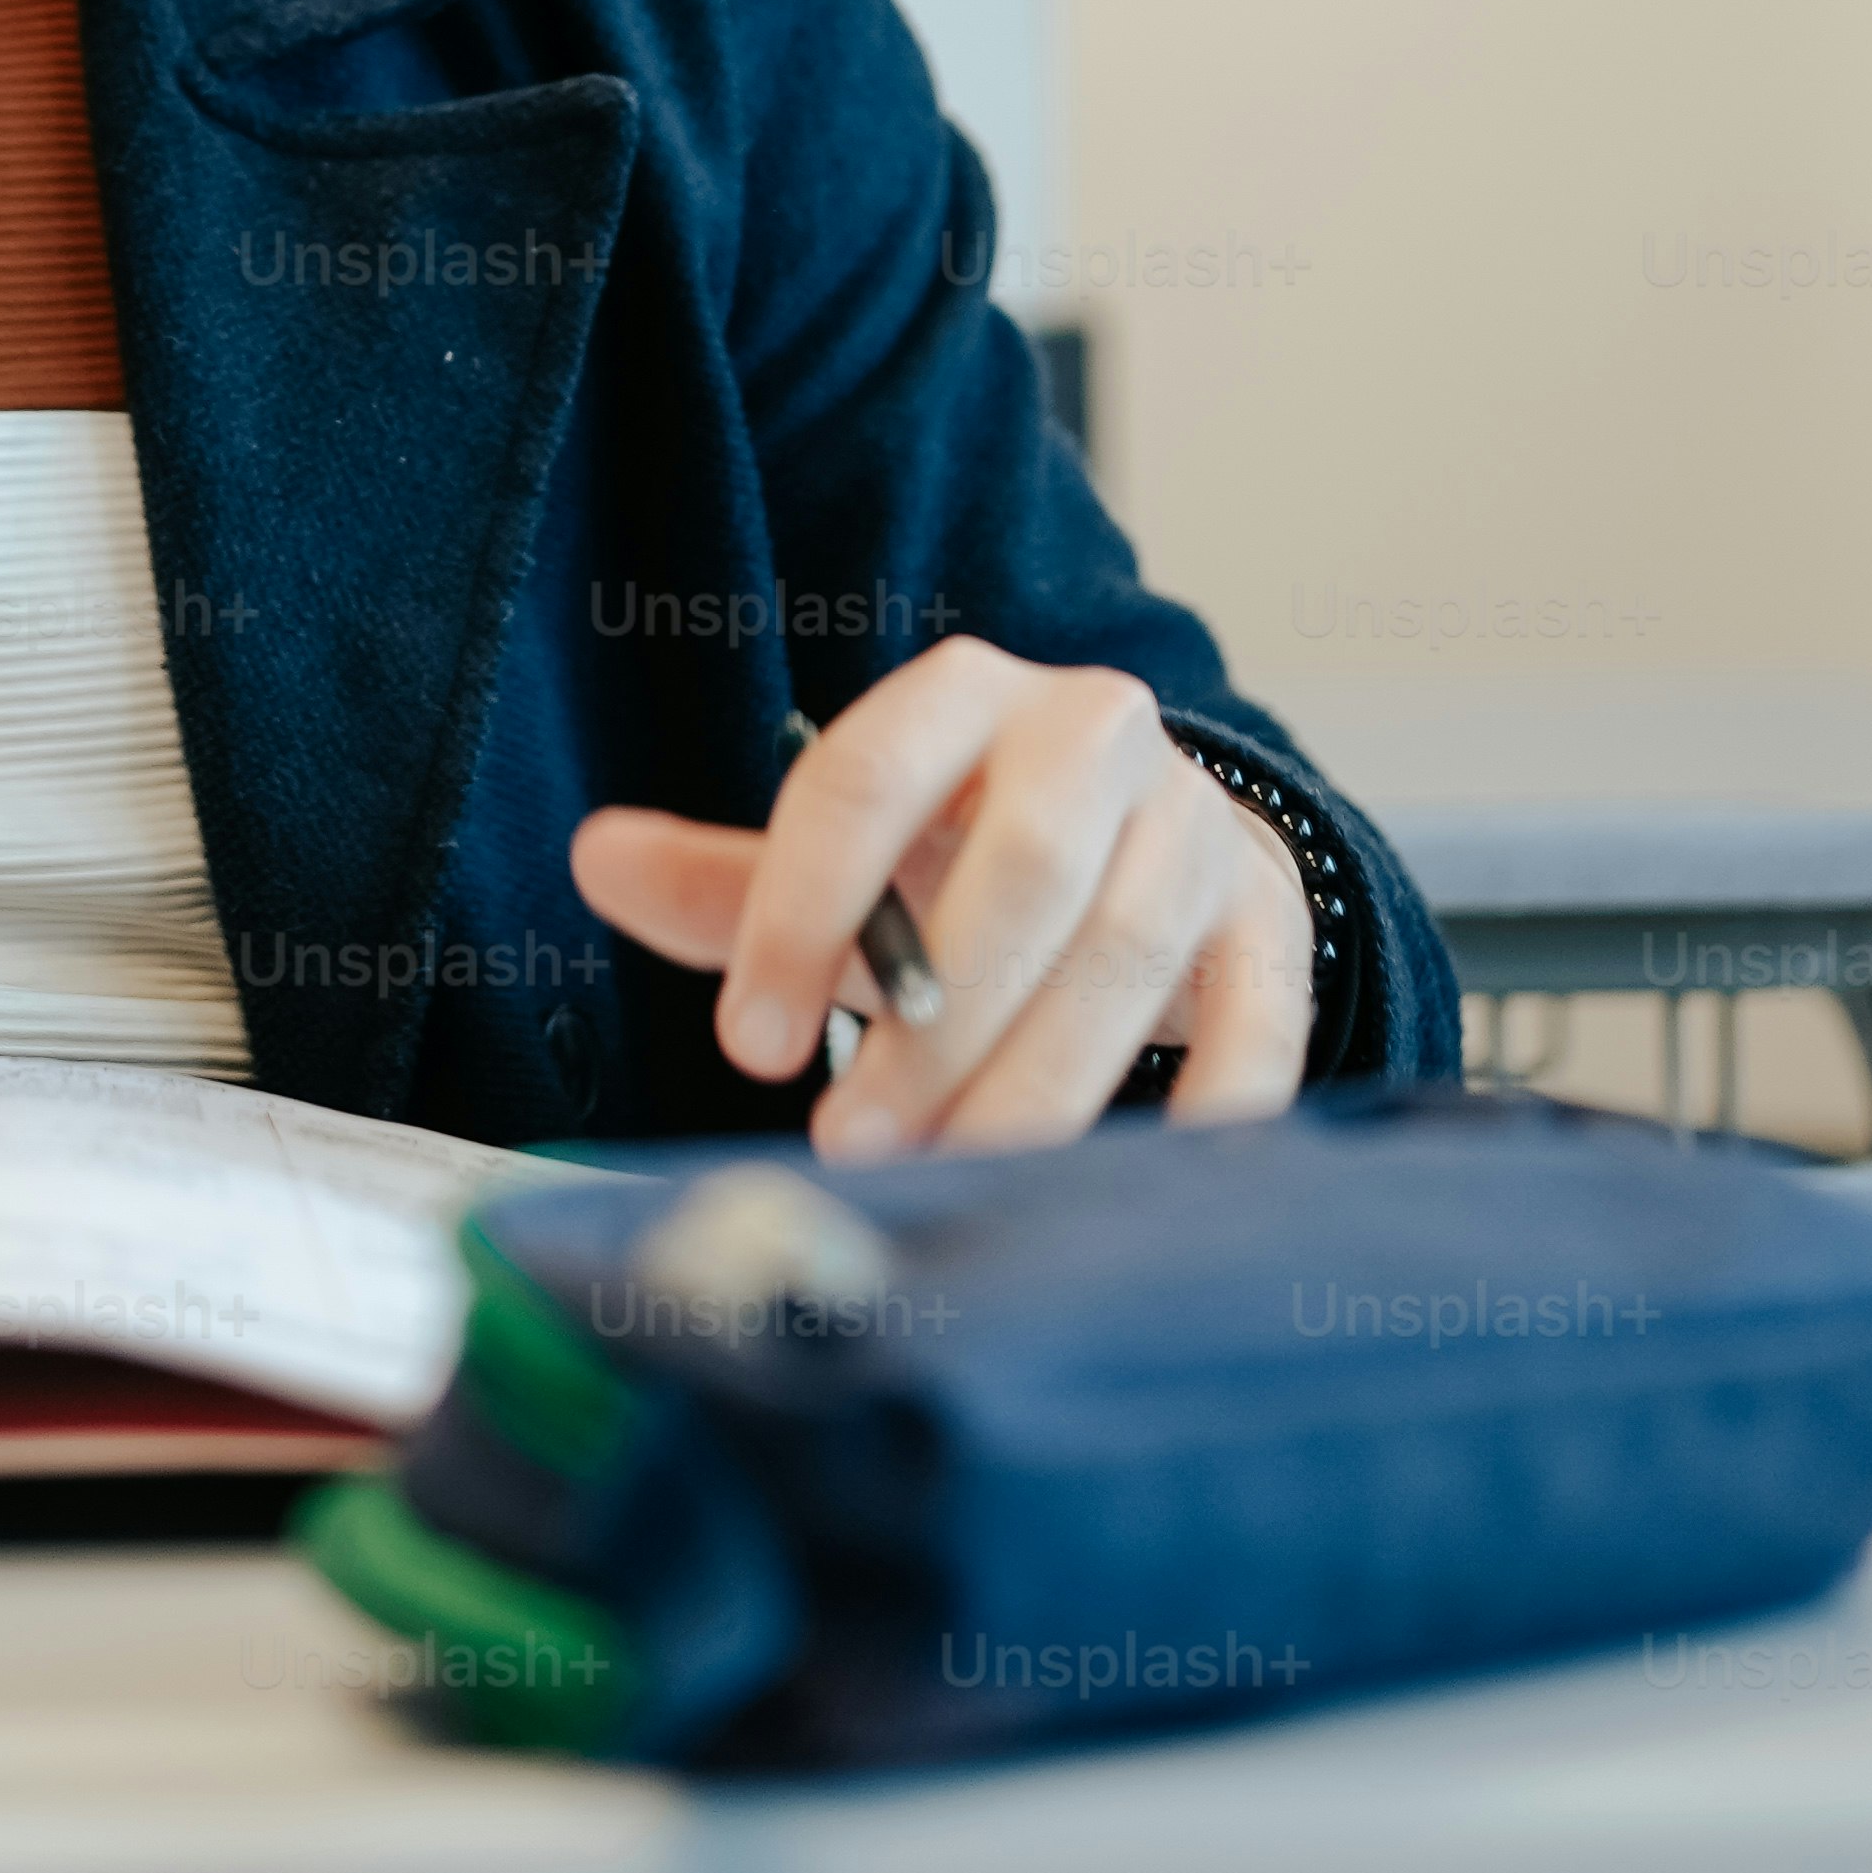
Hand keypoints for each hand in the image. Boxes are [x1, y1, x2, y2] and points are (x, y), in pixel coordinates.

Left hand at [565, 642, 1311, 1158]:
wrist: (1151, 846)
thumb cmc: (965, 863)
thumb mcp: (853, 857)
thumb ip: (731, 877)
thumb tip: (598, 858)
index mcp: (965, 694)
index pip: (867, 776)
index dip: (800, 912)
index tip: (747, 1049)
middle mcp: (1096, 732)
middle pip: (1020, 868)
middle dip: (932, 1021)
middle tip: (850, 1144)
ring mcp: (1200, 824)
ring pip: (1127, 949)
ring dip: (1036, 1078)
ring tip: (953, 1176)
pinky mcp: (1273, 921)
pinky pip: (1257, 1016)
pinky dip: (1209, 1102)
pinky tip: (1139, 1179)